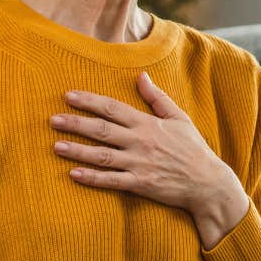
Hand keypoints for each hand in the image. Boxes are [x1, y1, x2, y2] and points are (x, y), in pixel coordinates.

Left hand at [51, 72, 237, 213]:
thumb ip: (157, 98)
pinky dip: (93, 178)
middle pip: (102, 130)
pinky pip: (112, 181)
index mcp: (147, 123)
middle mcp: (140, 141)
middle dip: (76, 124)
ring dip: (78, 150)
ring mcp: (139, 164)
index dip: (89, 101)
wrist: (208, 183)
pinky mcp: (140, 184)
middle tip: (52, 120)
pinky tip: (74, 174)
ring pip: (102, 155)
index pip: (113, 108)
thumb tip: (141, 76)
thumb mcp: (178, 118)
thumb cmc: (193, 149)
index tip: (68, 96)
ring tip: (56, 146)